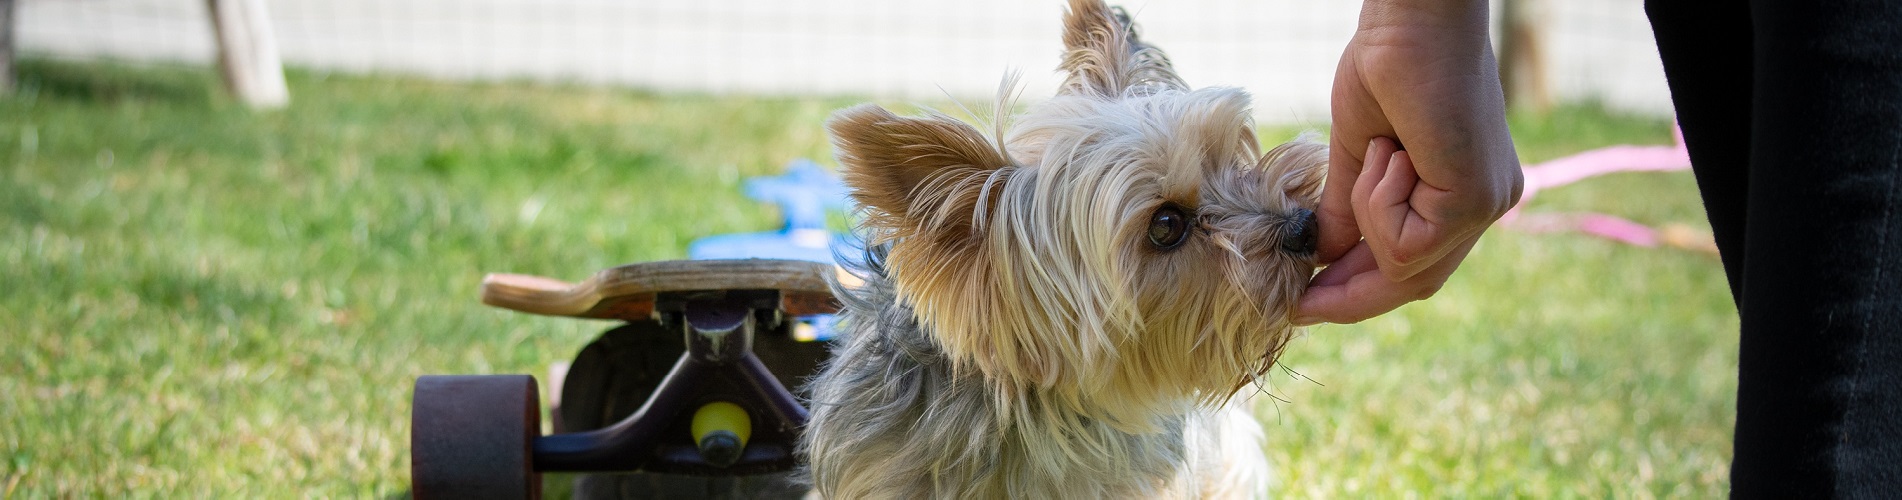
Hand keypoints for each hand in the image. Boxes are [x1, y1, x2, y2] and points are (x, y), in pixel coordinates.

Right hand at [1295, 0, 1523, 324]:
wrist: (1412, 19)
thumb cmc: (1387, 66)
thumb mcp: (1357, 155)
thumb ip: (1346, 213)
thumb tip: (1319, 260)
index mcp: (1464, 192)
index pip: (1413, 265)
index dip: (1357, 292)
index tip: (1306, 304)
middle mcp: (1487, 204)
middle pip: (1416, 283)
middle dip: (1352, 293)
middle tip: (1298, 302)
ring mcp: (1487, 203)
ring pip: (1406, 266)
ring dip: (1366, 218)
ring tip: (1372, 153)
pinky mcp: (1476, 198)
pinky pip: (1407, 242)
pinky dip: (1379, 203)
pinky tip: (1388, 152)